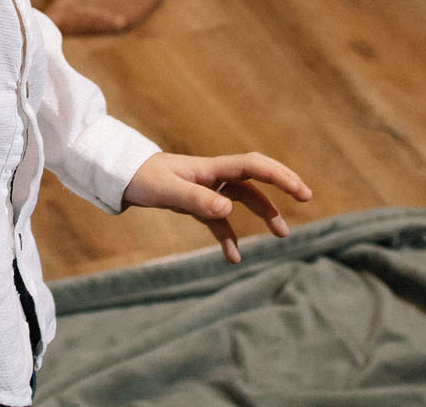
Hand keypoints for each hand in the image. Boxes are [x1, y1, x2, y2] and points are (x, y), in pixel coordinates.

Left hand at [122, 150, 311, 263]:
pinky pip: (219, 221)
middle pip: (255, 178)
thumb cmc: (141, 178)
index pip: (253, 166)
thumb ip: (197, 201)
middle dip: (281, 185)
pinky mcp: (195, 203)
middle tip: (306, 197)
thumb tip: (228, 210)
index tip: (300, 191)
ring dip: (263, 213)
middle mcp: (213, 176)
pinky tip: (234, 258)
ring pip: (243, 199)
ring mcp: (206, 190)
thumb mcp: (168, 191)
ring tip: (282, 234)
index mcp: (210, 168)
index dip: (279, 175)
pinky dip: (228, 237)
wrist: (119, 176)